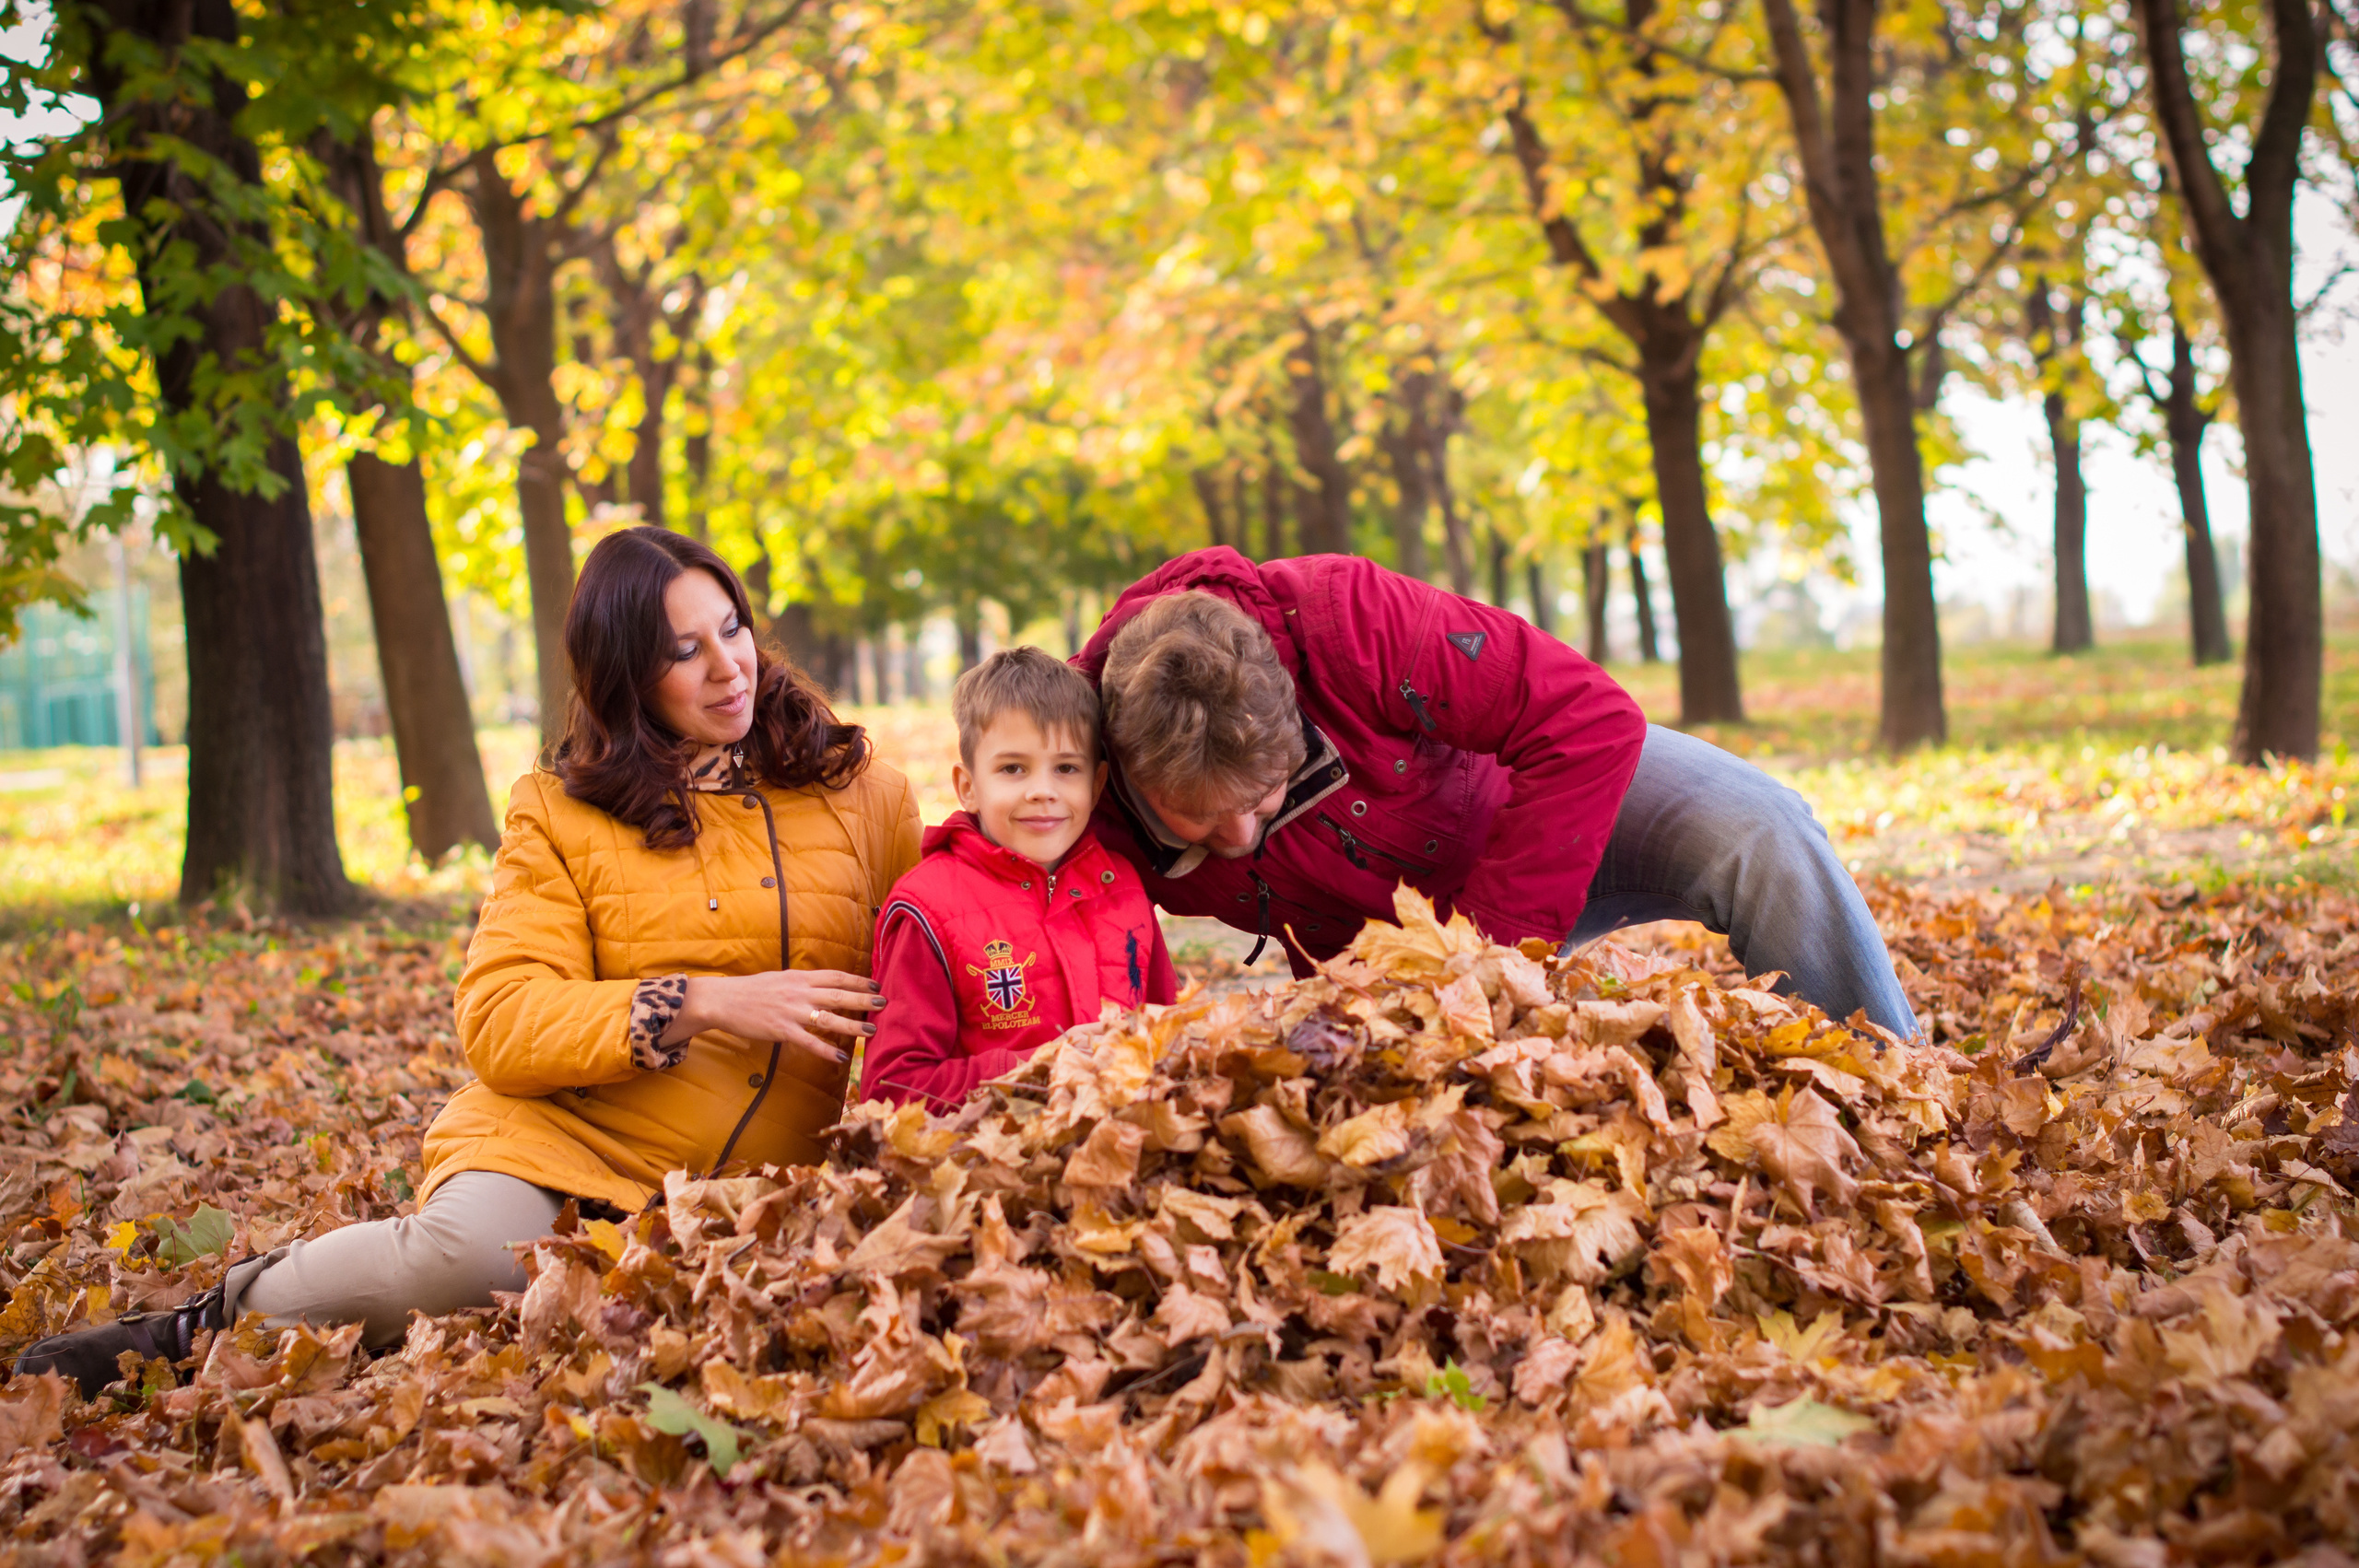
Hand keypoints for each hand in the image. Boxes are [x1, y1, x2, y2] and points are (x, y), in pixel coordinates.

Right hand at [666, 969, 883, 1066]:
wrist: (723, 1000)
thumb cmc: (750, 990)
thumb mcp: (779, 979)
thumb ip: (801, 983)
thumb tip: (821, 986)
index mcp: (799, 977)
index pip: (836, 976)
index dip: (858, 979)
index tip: (875, 983)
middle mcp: (800, 992)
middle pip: (839, 994)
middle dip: (864, 999)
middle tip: (884, 1003)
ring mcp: (792, 1011)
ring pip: (830, 1018)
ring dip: (853, 1026)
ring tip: (871, 1031)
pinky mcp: (782, 1030)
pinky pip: (809, 1042)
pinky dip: (827, 1051)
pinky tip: (841, 1058)